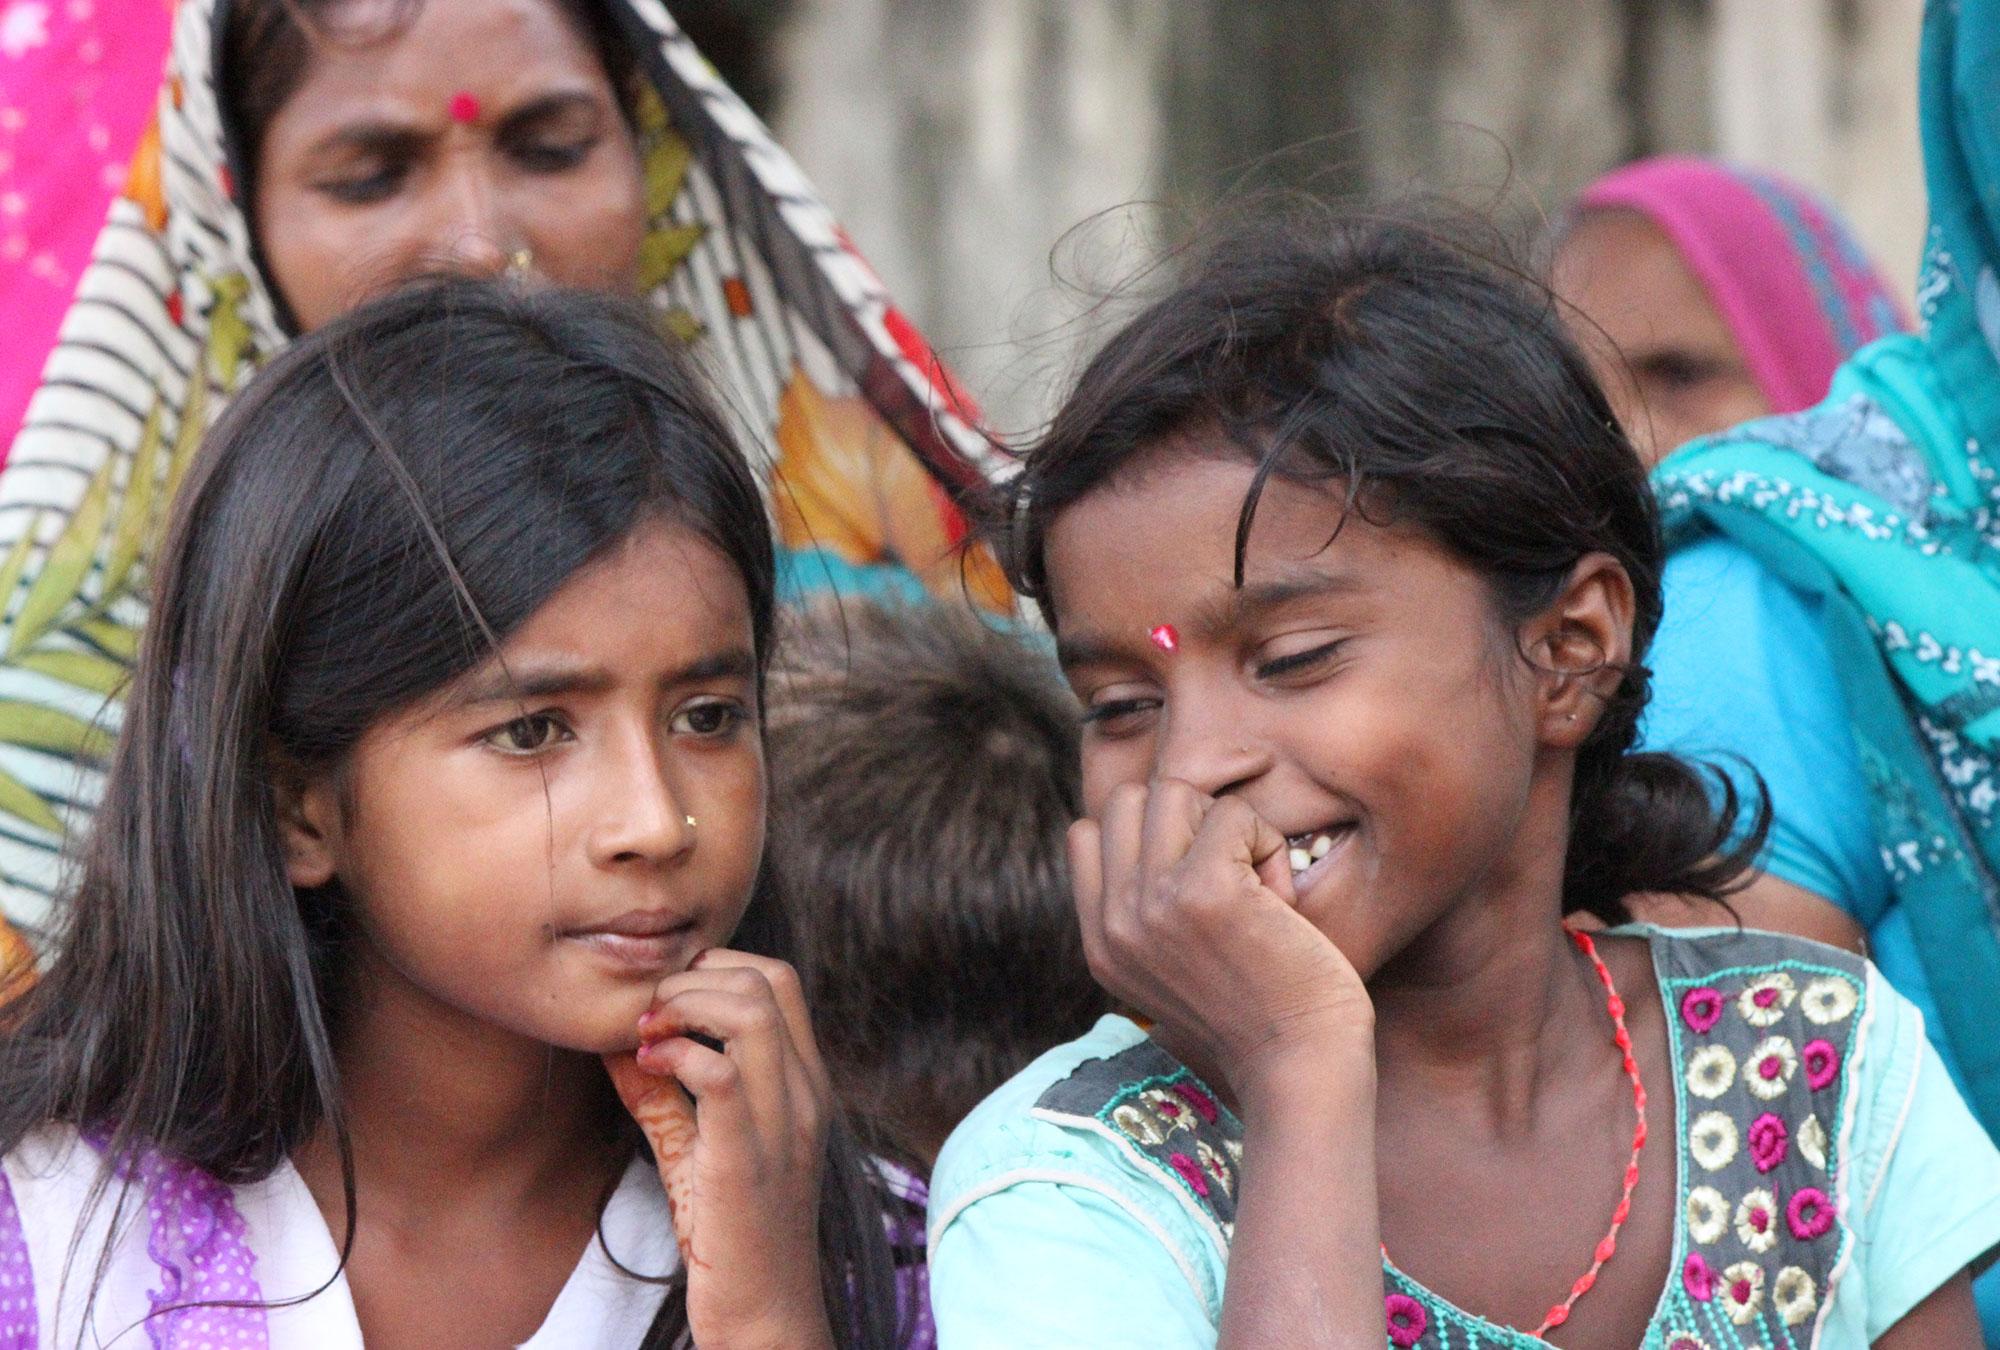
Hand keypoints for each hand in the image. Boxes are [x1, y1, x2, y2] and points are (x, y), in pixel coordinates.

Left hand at [602, 950, 835, 1349]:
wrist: (766, 1315)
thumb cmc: (734, 1236)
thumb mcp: (698, 1153)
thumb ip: (664, 1099)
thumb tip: (615, 1046)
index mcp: (803, 1084)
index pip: (780, 980)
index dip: (718, 968)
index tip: (668, 999)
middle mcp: (804, 1093)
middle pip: (769, 979)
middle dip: (696, 977)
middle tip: (649, 1012)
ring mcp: (783, 1123)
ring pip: (752, 1011)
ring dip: (685, 1005)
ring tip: (647, 1034)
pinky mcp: (748, 1158)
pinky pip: (721, 1072)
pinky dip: (677, 1055)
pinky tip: (646, 1065)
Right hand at [1071, 779, 1373, 1108]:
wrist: (1298, 1067)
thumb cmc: (1256, 1014)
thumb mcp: (1167, 971)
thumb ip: (1140, 914)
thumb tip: (1149, 826)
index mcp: (1100, 942)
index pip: (1086, 833)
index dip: (1146, 834)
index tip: (1194, 874)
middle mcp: (1114, 922)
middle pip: (1129, 801)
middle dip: (1185, 819)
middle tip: (1228, 872)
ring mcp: (1152, 904)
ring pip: (1174, 793)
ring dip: (1225, 825)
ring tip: (1255, 880)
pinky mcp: (1204, 889)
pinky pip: (1231, 813)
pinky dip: (1267, 843)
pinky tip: (1279, 897)